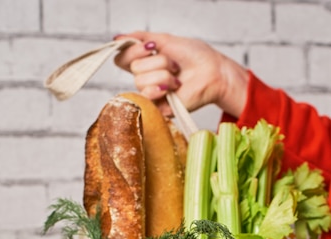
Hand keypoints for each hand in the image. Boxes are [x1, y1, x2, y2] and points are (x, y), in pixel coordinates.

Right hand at [113, 31, 248, 117]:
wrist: (212, 72)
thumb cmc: (195, 56)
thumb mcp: (165, 40)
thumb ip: (140, 38)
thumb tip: (117, 39)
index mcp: (146, 62)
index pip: (122, 58)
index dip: (132, 51)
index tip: (150, 46)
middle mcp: (146, 78)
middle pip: (134, 68)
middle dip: (157, 62)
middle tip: (174, 65)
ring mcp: (152, 94)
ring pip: (140, 80)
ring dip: (163, 74)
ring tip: (177, 78)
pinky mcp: (160, 108)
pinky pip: (145, 97)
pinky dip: (158, 88)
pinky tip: (171, 88)